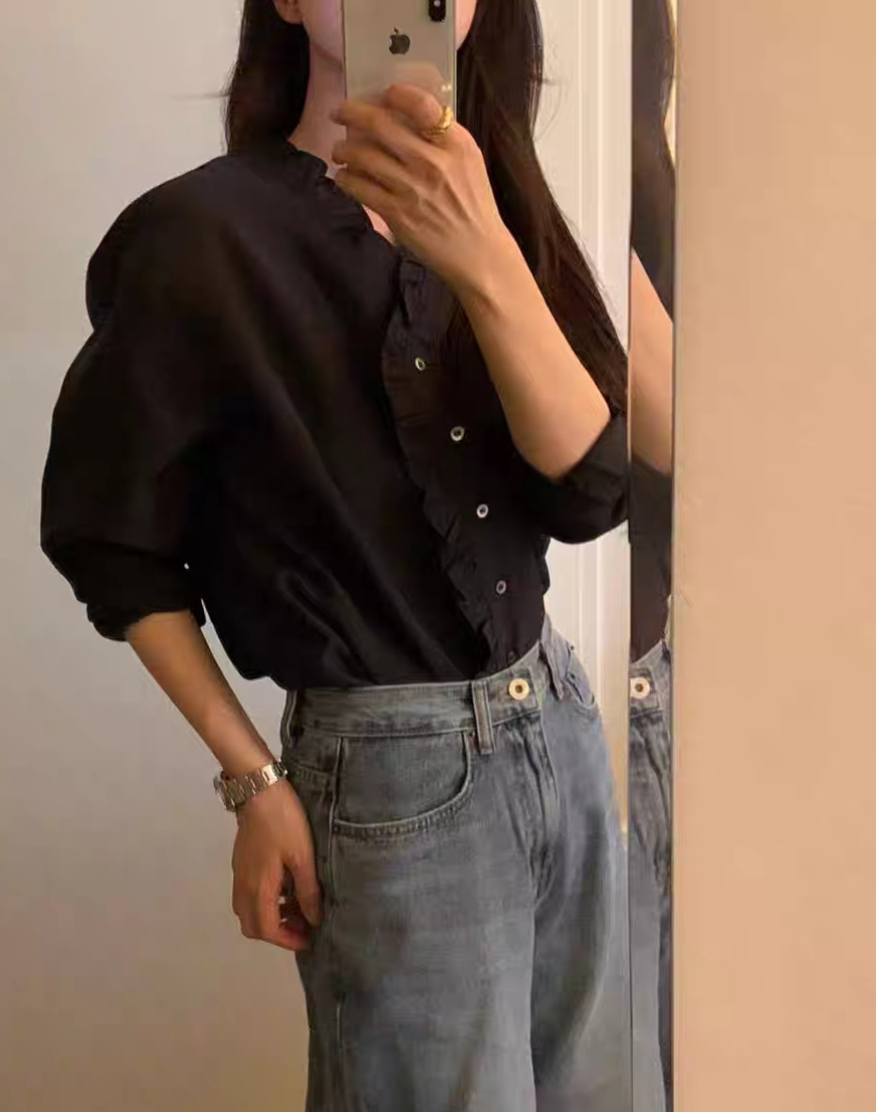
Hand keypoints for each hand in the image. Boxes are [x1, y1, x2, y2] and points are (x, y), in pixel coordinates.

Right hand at [231, 778, 321, 951]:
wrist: (260, 790)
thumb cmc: (284, 822)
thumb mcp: (303, 856)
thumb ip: (308, 890)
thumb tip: (314, 919)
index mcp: (259, 888)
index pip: (267, 929)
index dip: (288, 941)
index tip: (308, 939)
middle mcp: (243, 886)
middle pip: (252, 926)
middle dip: (277, 932)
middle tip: (302, 925)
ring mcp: (239, 874)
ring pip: (248, 911)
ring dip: (270, 916)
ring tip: (297, 905)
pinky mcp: (240, 863)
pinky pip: (248, 894)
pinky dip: (265, 901)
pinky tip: (285, 886)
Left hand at [330, 84, 515, 294]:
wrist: (478, 253)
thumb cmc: (473, 205)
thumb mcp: (469, 162)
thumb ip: (443, 138)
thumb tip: (405, 115)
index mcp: (456, 144)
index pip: (421, 104)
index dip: (395, 94)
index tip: (381, 94)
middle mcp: (432, 162)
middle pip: (381, 125)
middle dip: (351, 113)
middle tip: (339, 113)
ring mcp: (412, 188)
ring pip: (363, 155)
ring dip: (343, 149)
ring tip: (339, 150)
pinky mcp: (397, 213)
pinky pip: (360, 188)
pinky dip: (345, 179)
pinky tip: (344, 176)